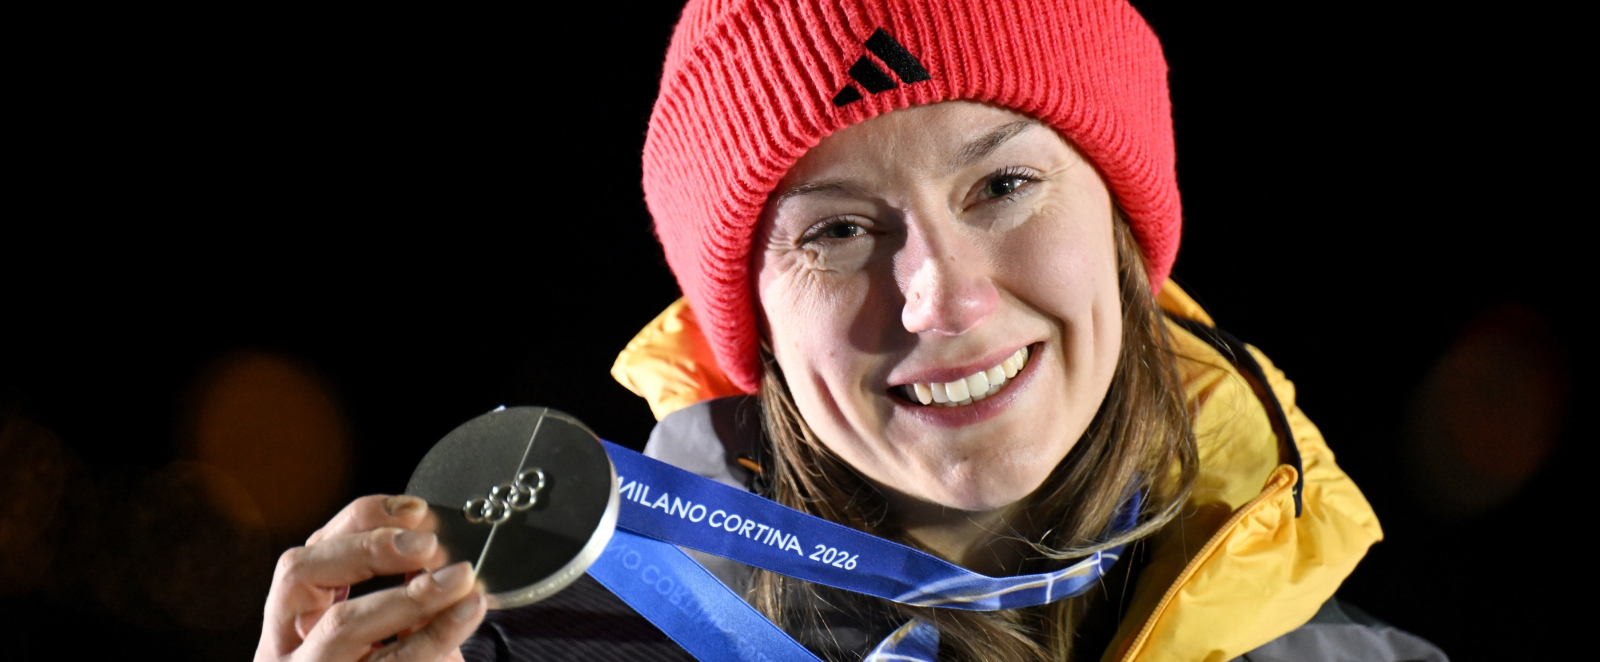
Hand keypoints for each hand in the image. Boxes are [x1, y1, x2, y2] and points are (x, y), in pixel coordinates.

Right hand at [256, 495, 487, 661]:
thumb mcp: (390, 629)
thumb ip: (402, 589)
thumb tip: (441, 546)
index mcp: (291, 621)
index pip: (309, 552)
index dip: (361, 522)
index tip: (420, 512)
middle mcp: (283, 650)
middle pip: (303, 575)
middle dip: (371, 549)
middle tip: (433, 546)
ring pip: (343, 628)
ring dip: (410, 597)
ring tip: (464, 583)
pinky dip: (430, 642)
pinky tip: (464, 619)